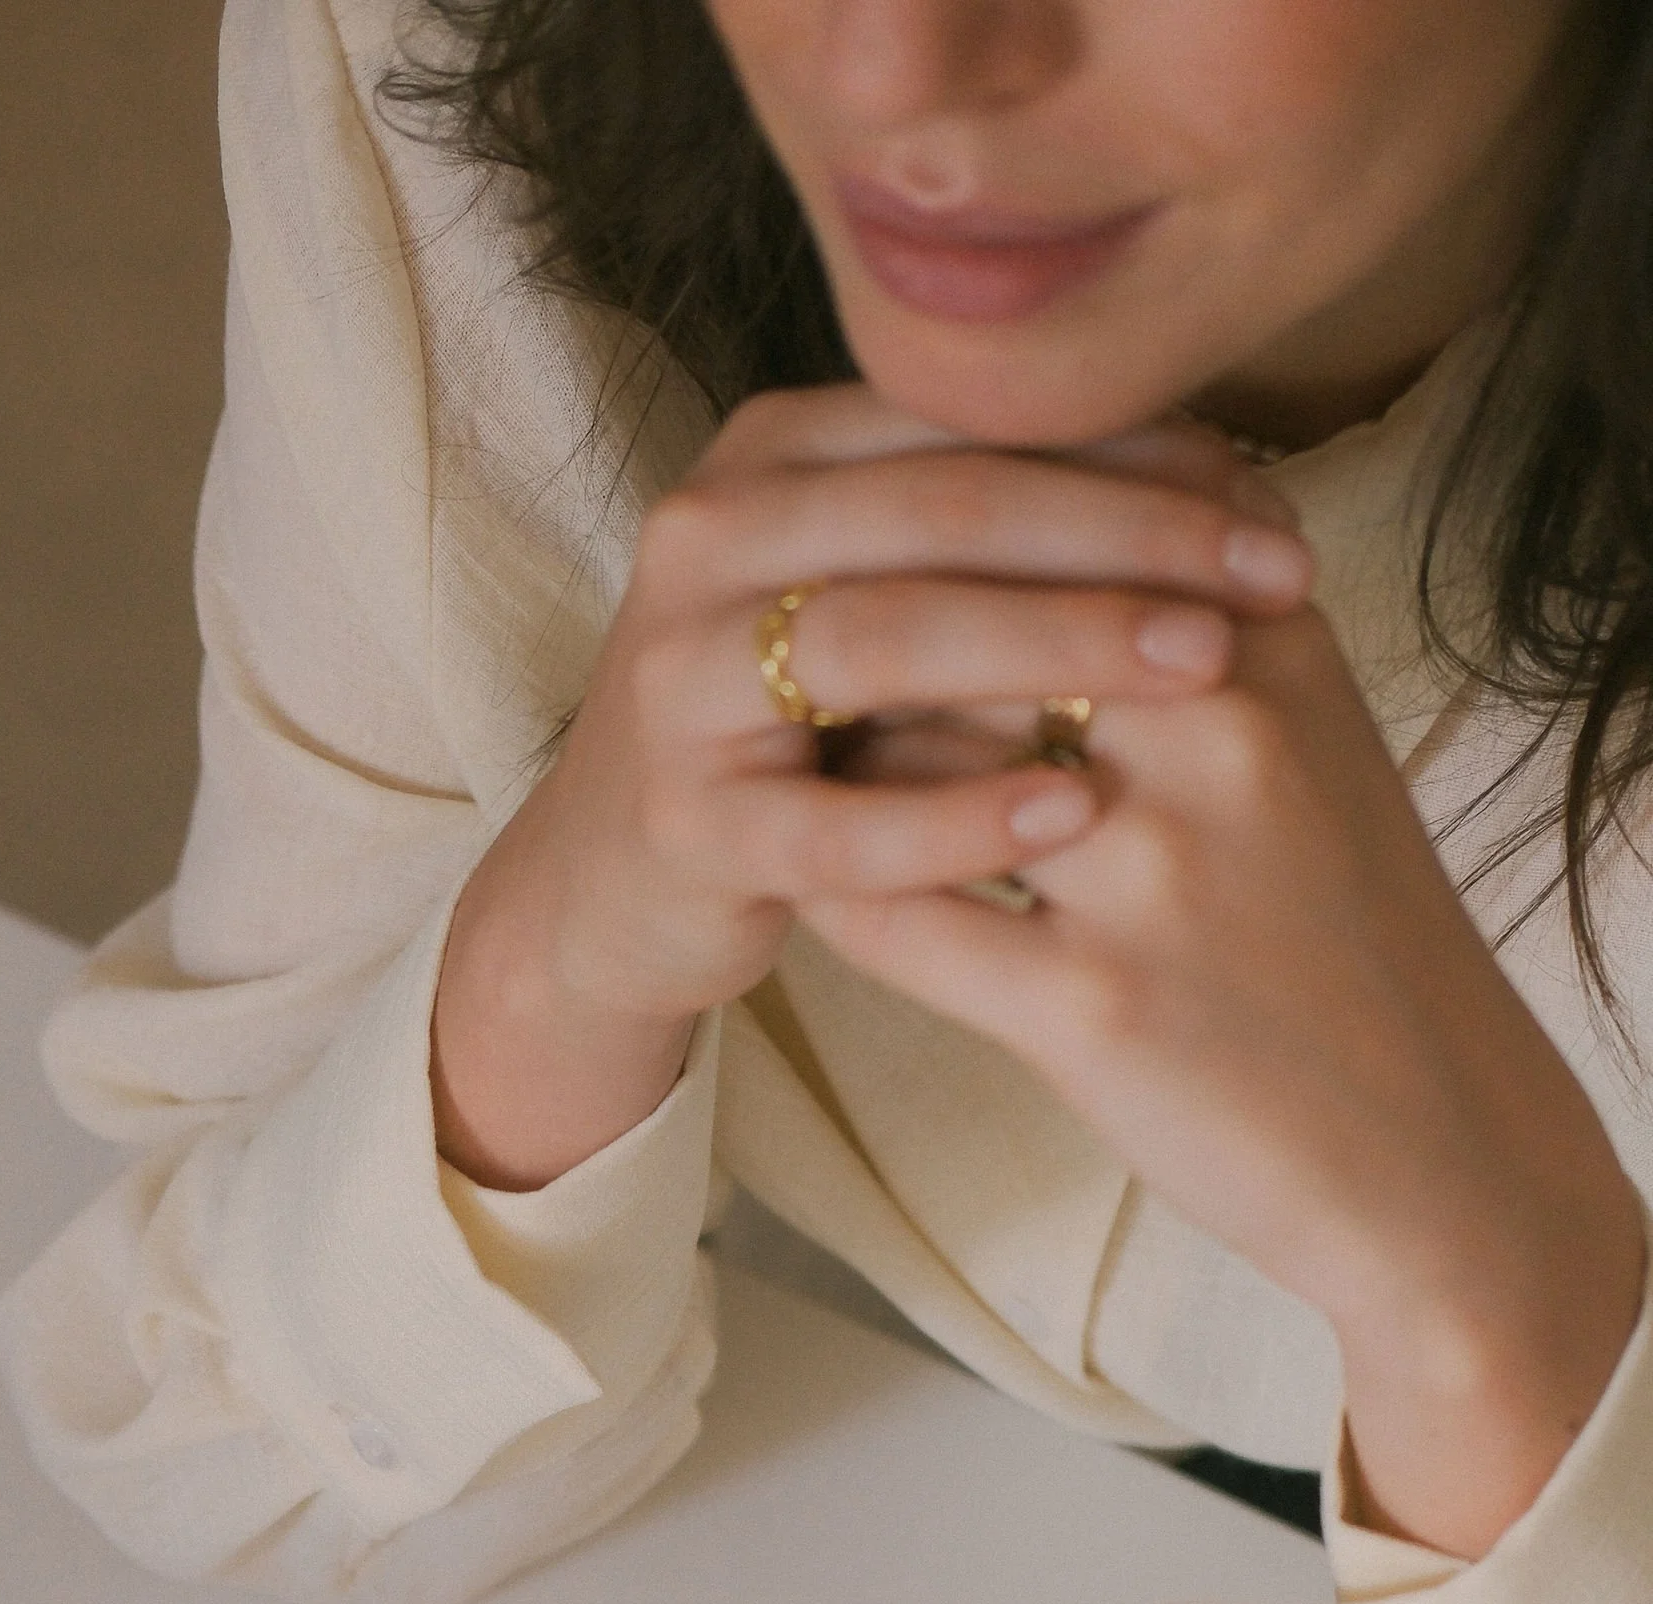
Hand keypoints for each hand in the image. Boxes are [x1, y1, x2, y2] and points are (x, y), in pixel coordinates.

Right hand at [430, 382, 1314, 1191]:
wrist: (620, 886)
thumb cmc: (800, 740)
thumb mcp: (891, 603)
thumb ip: (1007, 533)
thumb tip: (1237, 479)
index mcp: (771, 456)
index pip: (972, 424)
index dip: (1134, 456)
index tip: (1274, 507)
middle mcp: (706, 540)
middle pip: (942, 510)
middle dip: (1123, 539)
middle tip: (1271, 579)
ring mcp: (681, 683)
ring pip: (884, 641)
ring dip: (1055, 647)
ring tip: (1203, 670)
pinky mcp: (685, 825)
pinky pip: (836, 822)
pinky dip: (958, 817)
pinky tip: (1074, 813)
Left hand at [804, 603, 1648, 1554]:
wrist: (1432, 1138)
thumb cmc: (1344, 928)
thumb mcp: (1305, 730)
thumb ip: (1184, 611)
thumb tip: (1030, 509)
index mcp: (1261, 639)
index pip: (1045, 520)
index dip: (932, 543)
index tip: (871, 565)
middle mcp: (1212, 729)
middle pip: (962, 622)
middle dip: (868, 647)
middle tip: (799, 676)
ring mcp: (1150, 870)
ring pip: (910, 762)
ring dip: (844, 772)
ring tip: (809, 781)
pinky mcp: (1090, 1005)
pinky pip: (897, 921)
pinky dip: (841, 896)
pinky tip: (820, 891)